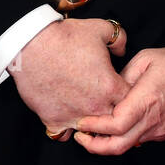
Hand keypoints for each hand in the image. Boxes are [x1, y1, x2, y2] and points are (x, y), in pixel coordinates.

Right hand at [10, 17, 127, 141]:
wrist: (32, 44)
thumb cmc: (66, 37)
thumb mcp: (101, 30)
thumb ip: (119, 39)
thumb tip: (122, 49)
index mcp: (110, 87)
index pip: (132, 102)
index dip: (130, 96)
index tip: (120, 89)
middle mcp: (95, 106)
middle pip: (115, 121)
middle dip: (114, 113)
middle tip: (107, 103)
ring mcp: (74, 116)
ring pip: (91, 132)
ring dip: (91, 124)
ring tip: (88, 111)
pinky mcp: (53, 120)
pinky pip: (64, 135)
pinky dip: (66, 128)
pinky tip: (67, 115)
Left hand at [72, 47, 164, 155]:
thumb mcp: (146, 59)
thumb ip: (123, 77)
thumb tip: (109, 91)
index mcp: (146, 101)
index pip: (113, 126)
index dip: (93, 128)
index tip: (80, 122)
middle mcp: (153, 120)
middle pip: (118, 146)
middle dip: (94, 146)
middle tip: (80, 137)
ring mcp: (160, 129)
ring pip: (129, 145)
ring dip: (109, 142)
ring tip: (95, 131)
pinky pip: (141, 139)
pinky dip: (125, 137)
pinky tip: (118, 126)